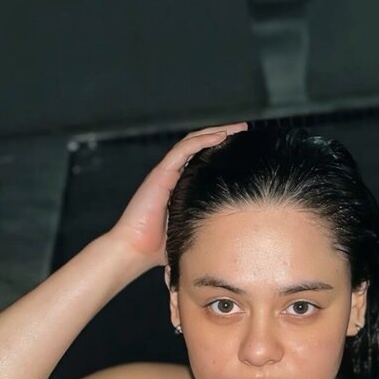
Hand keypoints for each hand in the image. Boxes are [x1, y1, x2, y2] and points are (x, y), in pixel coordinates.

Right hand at [107, 123, 247, 268]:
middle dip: (223, 134)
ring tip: (237, 128)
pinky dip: (202, 140)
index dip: (221, 149)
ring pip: (193, 142)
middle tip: (244, 129)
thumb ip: (205, 226)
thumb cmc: (159, 248)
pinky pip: (184, 149)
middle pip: (200, 146)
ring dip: (216, 132)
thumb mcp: (191, 231)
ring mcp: (167, 172)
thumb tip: (232, 236)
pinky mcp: (161, 173)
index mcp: (180, 186)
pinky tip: (221, 136)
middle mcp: (174, 175)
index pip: (202, 159)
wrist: (134, 251)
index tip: (243, 146)